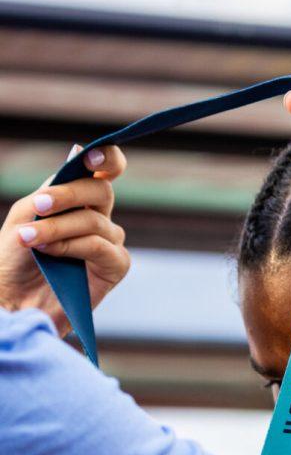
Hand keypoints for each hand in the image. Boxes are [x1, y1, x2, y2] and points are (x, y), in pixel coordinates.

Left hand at [0, 145, 129, 334]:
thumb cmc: (15, 257)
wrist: (12, 299)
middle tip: (37, 207)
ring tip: (30, 241)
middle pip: (101, 191)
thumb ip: (52, 187)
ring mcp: (109, 243)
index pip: (105, 171)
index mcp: (79, 200)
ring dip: (58, 228)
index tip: (89, 156)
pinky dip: (73, 247)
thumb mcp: (28, 213)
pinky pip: (101, 247)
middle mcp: (99, 218)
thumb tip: (77, 155)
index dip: (107, 158)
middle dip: (68, 195)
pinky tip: (51, 255)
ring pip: (94, 221)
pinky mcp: (114, 269)